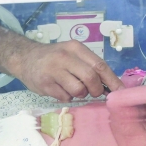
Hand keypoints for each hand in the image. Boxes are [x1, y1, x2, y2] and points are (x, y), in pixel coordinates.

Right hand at [6, 39, 124, 101]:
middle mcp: (64, 57)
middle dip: (95, 90)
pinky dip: (66, 97)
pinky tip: (59, 89)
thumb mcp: (72, 55)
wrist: (25, 58)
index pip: (99, 65)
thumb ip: (90, 66)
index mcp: (75, 48)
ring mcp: (53, 70)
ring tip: (72, 88)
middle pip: (90, 77)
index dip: (112, 80)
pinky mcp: (44, 84)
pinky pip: (65, 97)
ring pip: (78, 89)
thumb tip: (111, 86)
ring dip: (80, 94)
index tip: (121, 92)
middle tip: (92, 91)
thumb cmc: (54, 58)